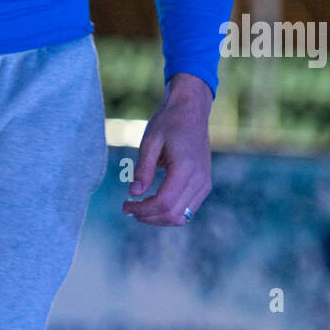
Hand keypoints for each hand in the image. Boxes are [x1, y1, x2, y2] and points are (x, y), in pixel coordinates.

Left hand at [122, 72, 212, 225]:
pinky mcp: (205, 185)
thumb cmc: (168, 123)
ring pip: (182, 217)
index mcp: (185, 168)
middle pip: (173, 214)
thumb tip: (133, 193)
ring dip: (159, 218)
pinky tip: (153, 202)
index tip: (125, 206)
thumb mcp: (150, 141)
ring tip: (139, 208)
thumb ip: (143, 169)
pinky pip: (188, 209)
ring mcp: (205, 184)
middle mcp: (199, 180)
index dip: (143, 210)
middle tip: (128, 209)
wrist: (191, 111)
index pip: (164, 203)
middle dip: (148, 217)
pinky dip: (170, 212)